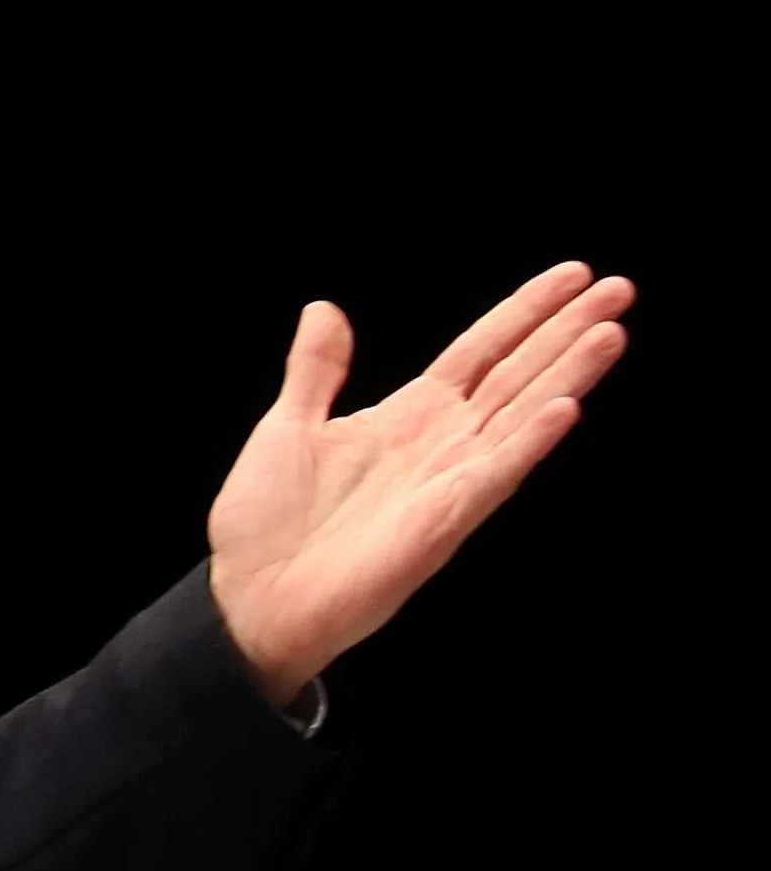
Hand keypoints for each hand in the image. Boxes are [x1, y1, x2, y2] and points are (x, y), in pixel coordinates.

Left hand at [205, 262, 632, 704]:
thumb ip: (317, 370)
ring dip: (569, 373)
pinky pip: (496, 473)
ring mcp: (449, 481)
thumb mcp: (288, 426)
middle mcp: (441, 444)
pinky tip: (566, 407)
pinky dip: (529, 440)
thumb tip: (325, 309)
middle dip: (567, 330)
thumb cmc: (267, 523)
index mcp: (407, 417)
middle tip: (620, 286)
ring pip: (523, 414)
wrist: (250, 597)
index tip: (573, 274)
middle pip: (518, 373)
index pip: (481, 351)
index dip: (524, 312)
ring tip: (610, 330)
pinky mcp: (444, 520)